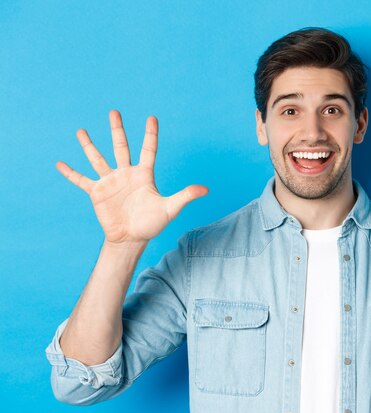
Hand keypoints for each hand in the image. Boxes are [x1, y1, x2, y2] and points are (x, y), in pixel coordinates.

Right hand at [56, 110, 207, 244]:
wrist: (132, 238)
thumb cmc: (152, 223)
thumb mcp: (170, 209)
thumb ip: (185, 196)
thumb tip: (206, 189)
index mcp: (144, 174)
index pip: (148, 150)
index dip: (150, 134)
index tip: (151, 118)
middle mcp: (126, 174)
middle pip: (121, 147)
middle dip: (118, 130)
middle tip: (114, 111)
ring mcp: (111, 181)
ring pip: (98, 159)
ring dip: (89, 145)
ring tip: (81, 131)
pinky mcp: (97, 193)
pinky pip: (82, 180)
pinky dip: (71, 173)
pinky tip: (59, 163)